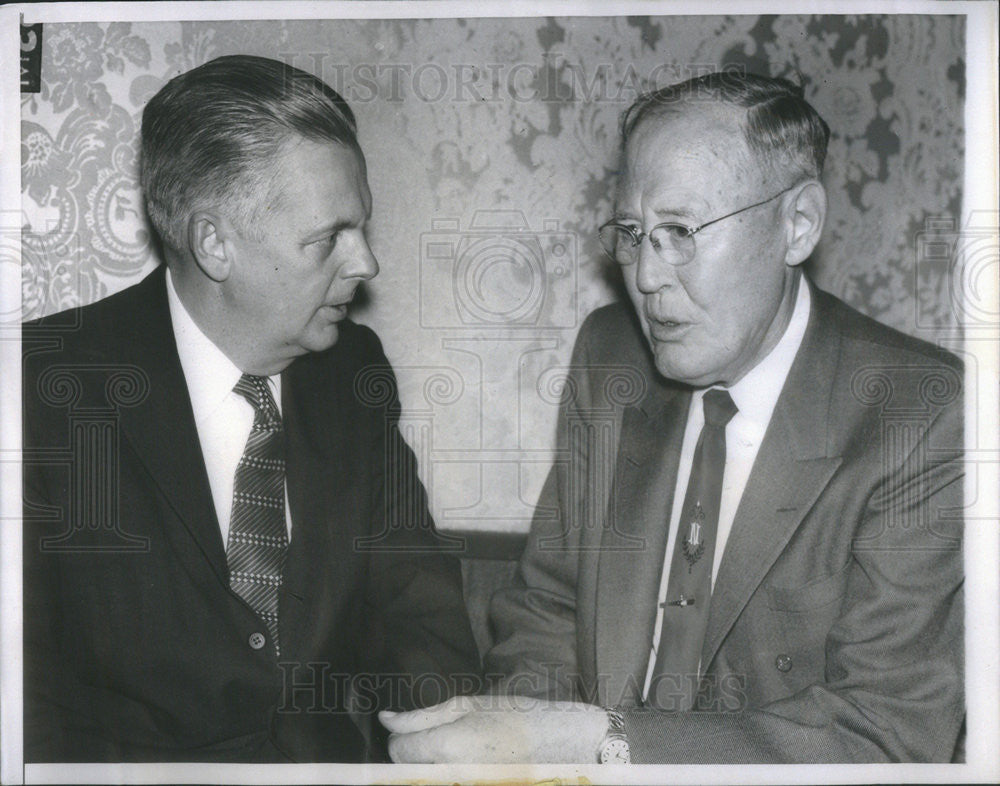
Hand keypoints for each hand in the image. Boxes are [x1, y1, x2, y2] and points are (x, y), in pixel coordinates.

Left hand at [380, 694, 608, 762]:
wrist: (559, 746)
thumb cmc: (516, 719)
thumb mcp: (467, 706)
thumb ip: (420, 716)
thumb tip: (386, 719)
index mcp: (446, 746)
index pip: (397, 750)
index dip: (406, 736)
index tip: (422, 729)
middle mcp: (448, 776)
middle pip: (408, 769)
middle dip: (419, 752)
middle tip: (448, 739)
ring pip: (425, 778)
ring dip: (433, 765)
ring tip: (463, 752)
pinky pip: (446, 783)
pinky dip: (449, 774)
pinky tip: (470, 764)